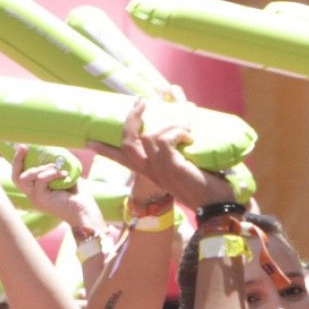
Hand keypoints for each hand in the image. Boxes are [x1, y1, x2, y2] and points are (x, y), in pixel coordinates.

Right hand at [12, 146, 102, 229]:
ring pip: (24, 178)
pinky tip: (64, 174)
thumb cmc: (78, 195)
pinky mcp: (41, 198)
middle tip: (25, 147)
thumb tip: (57, 152)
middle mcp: (33, 194)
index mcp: (37, 189)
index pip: (20, 175)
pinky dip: (51, 173)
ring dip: (40, 167)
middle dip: (18, 160)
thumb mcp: (66, 176)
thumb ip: (59, 167)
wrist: (85, 210)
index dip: (18, 161)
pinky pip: (40, 180)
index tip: (24, 147)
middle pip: (16, 177)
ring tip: (56, 167)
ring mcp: (36, 197)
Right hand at [97, 100, 232, 210]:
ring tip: (186, 129)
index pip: (122, 160)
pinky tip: (191, 138)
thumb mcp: (189, 165)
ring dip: (169, 125)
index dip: (105, 149)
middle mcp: (150, 171)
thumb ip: (181, 150)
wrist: (219, 205)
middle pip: (126, 143)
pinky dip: (178, 132)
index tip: (89, 141)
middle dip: (131, 120)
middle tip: (140, 103)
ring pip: (148, 137)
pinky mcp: (169, 165)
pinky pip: (164, 138)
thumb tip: (191, 120)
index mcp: (151, 172)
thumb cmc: (209, 186)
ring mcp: (158, 169)